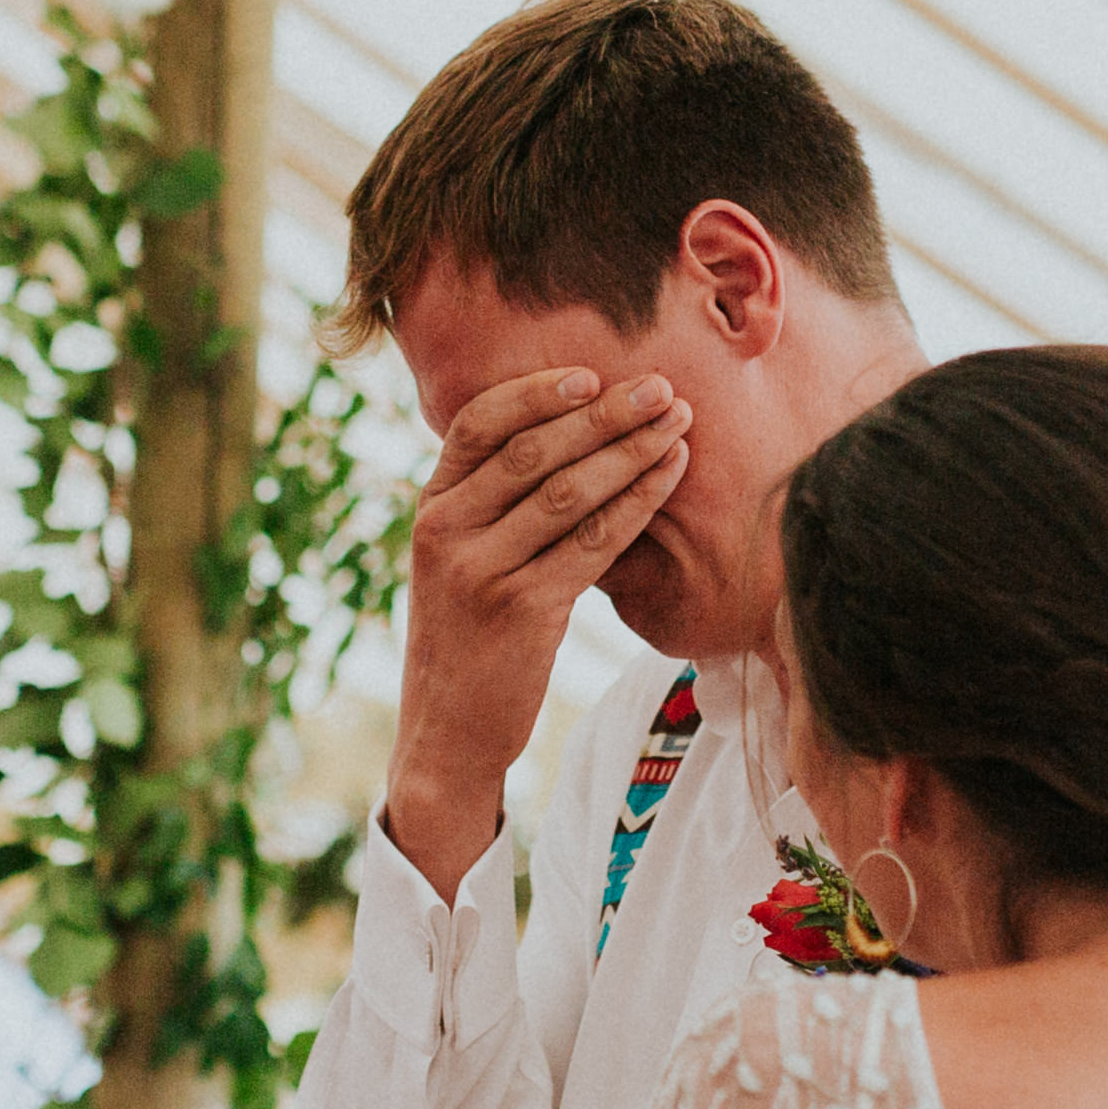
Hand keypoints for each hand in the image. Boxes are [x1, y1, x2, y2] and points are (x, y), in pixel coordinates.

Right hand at [384, 369, 689, 893]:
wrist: (448, 734)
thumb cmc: (469, 640)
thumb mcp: (456, 564)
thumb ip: (490, 506)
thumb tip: (564, 439)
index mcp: (430, 509)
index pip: (476, 425)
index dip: (535, 392)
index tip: (591, 374)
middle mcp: (447, 532)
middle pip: (533, 450)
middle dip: (604, 414)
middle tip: (660, 388)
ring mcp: (481, 571)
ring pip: (569, 492)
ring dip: (631, 451)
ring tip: (678, 424)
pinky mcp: (523, 611)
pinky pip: (594, 542)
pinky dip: (638, 502)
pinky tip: (670, 477)